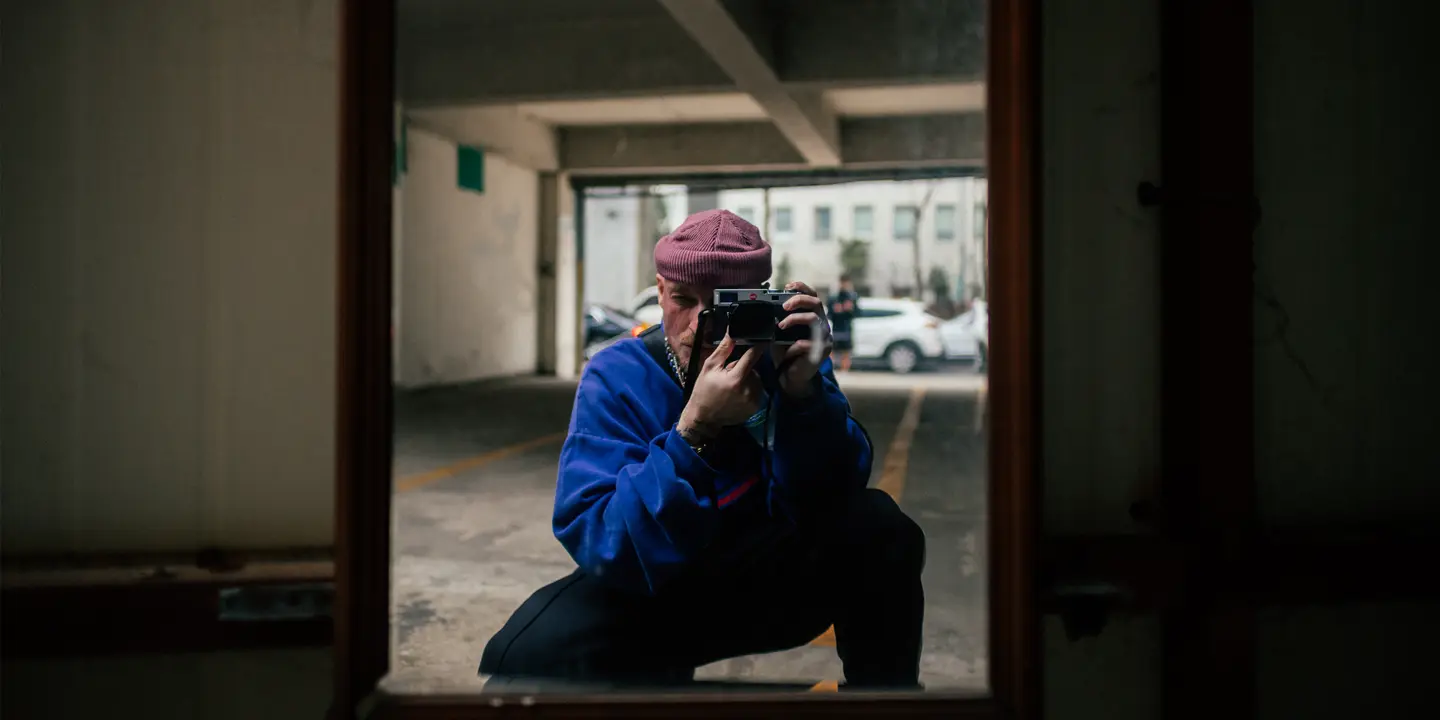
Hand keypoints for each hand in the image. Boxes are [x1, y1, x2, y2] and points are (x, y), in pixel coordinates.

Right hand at [678, 333, 764, 441]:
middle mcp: (749, 389)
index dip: (758, 346)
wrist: (704, 418)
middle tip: (729, 375)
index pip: (753, 356)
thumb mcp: (709, 368)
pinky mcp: (755, 408)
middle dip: (744, 368)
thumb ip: (723, 350)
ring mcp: (753, 400)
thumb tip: (732, 332)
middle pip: (753, 369)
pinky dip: (750, 390)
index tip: (762, 339)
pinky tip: (737, 395)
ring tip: (733, 386)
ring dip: (748, 379)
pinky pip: (757, 391)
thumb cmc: (704, 390)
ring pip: (756, 380)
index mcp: (736, 378)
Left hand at [771, 281, 831, 397]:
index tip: (788, 286)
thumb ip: (780, 319)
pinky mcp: (822, 351)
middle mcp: (822, 324)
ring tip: (781, 326)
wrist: (793, 376)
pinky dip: (793, 346)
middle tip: (784, 306)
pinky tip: (787, 351)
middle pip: (816, 302)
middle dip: (799, 300)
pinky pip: (807, 343)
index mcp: (814, 316)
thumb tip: (767, 305)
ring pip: (814, 319)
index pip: (813, 296)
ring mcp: (824, 337)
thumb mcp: (781, 333)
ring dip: (795, 319)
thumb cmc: (787, 352)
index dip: (802, 288)